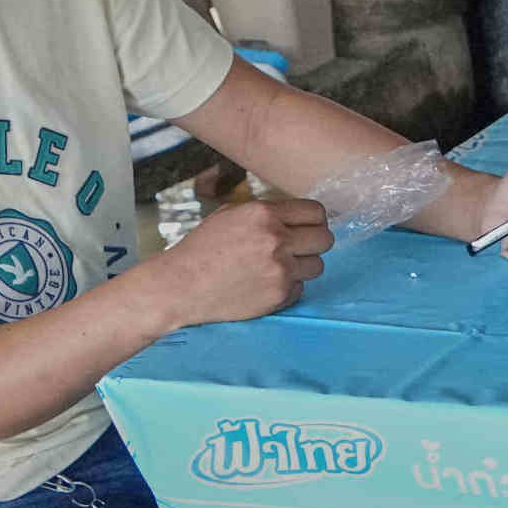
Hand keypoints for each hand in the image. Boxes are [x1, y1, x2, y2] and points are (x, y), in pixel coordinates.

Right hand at [161, 194, 333, 326]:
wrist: (182, 285)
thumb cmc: (203, 248)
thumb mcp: (231, 214)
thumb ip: (266, 212)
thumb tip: (298, 215)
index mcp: (264, 214)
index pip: (316, 212)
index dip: (315, 219)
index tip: (309, 226)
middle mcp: (276, 240)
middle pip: (325, 239)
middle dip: (315, 242)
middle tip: (302, 247)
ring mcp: (280, 270)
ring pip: (318, 266)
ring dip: (304, 266)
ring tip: (280, 266)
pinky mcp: (279, 295)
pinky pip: (300, 288)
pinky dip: (288, 287)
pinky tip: (265, 283)